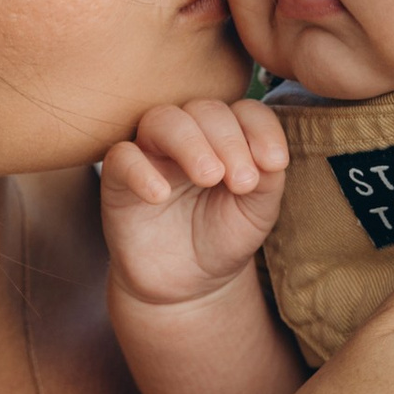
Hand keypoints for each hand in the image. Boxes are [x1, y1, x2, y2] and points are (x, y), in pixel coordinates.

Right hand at [100, 98, 288, 309]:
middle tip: (242, 182)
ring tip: (209, 177)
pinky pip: (122, 157)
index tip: (275, 164)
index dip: (261, 129)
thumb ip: (268, 180)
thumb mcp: (257, 213)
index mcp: (226, 138)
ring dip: (190, 144)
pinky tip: (160, 194)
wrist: (186, 284)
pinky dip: (141, 171)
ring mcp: (152, 152)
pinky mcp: (118, 178)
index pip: (245, 111)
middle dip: (229, 141)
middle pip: (205, 110)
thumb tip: (269, 156)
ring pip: (162, 120)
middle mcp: (189, 136)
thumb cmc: (222, 238)